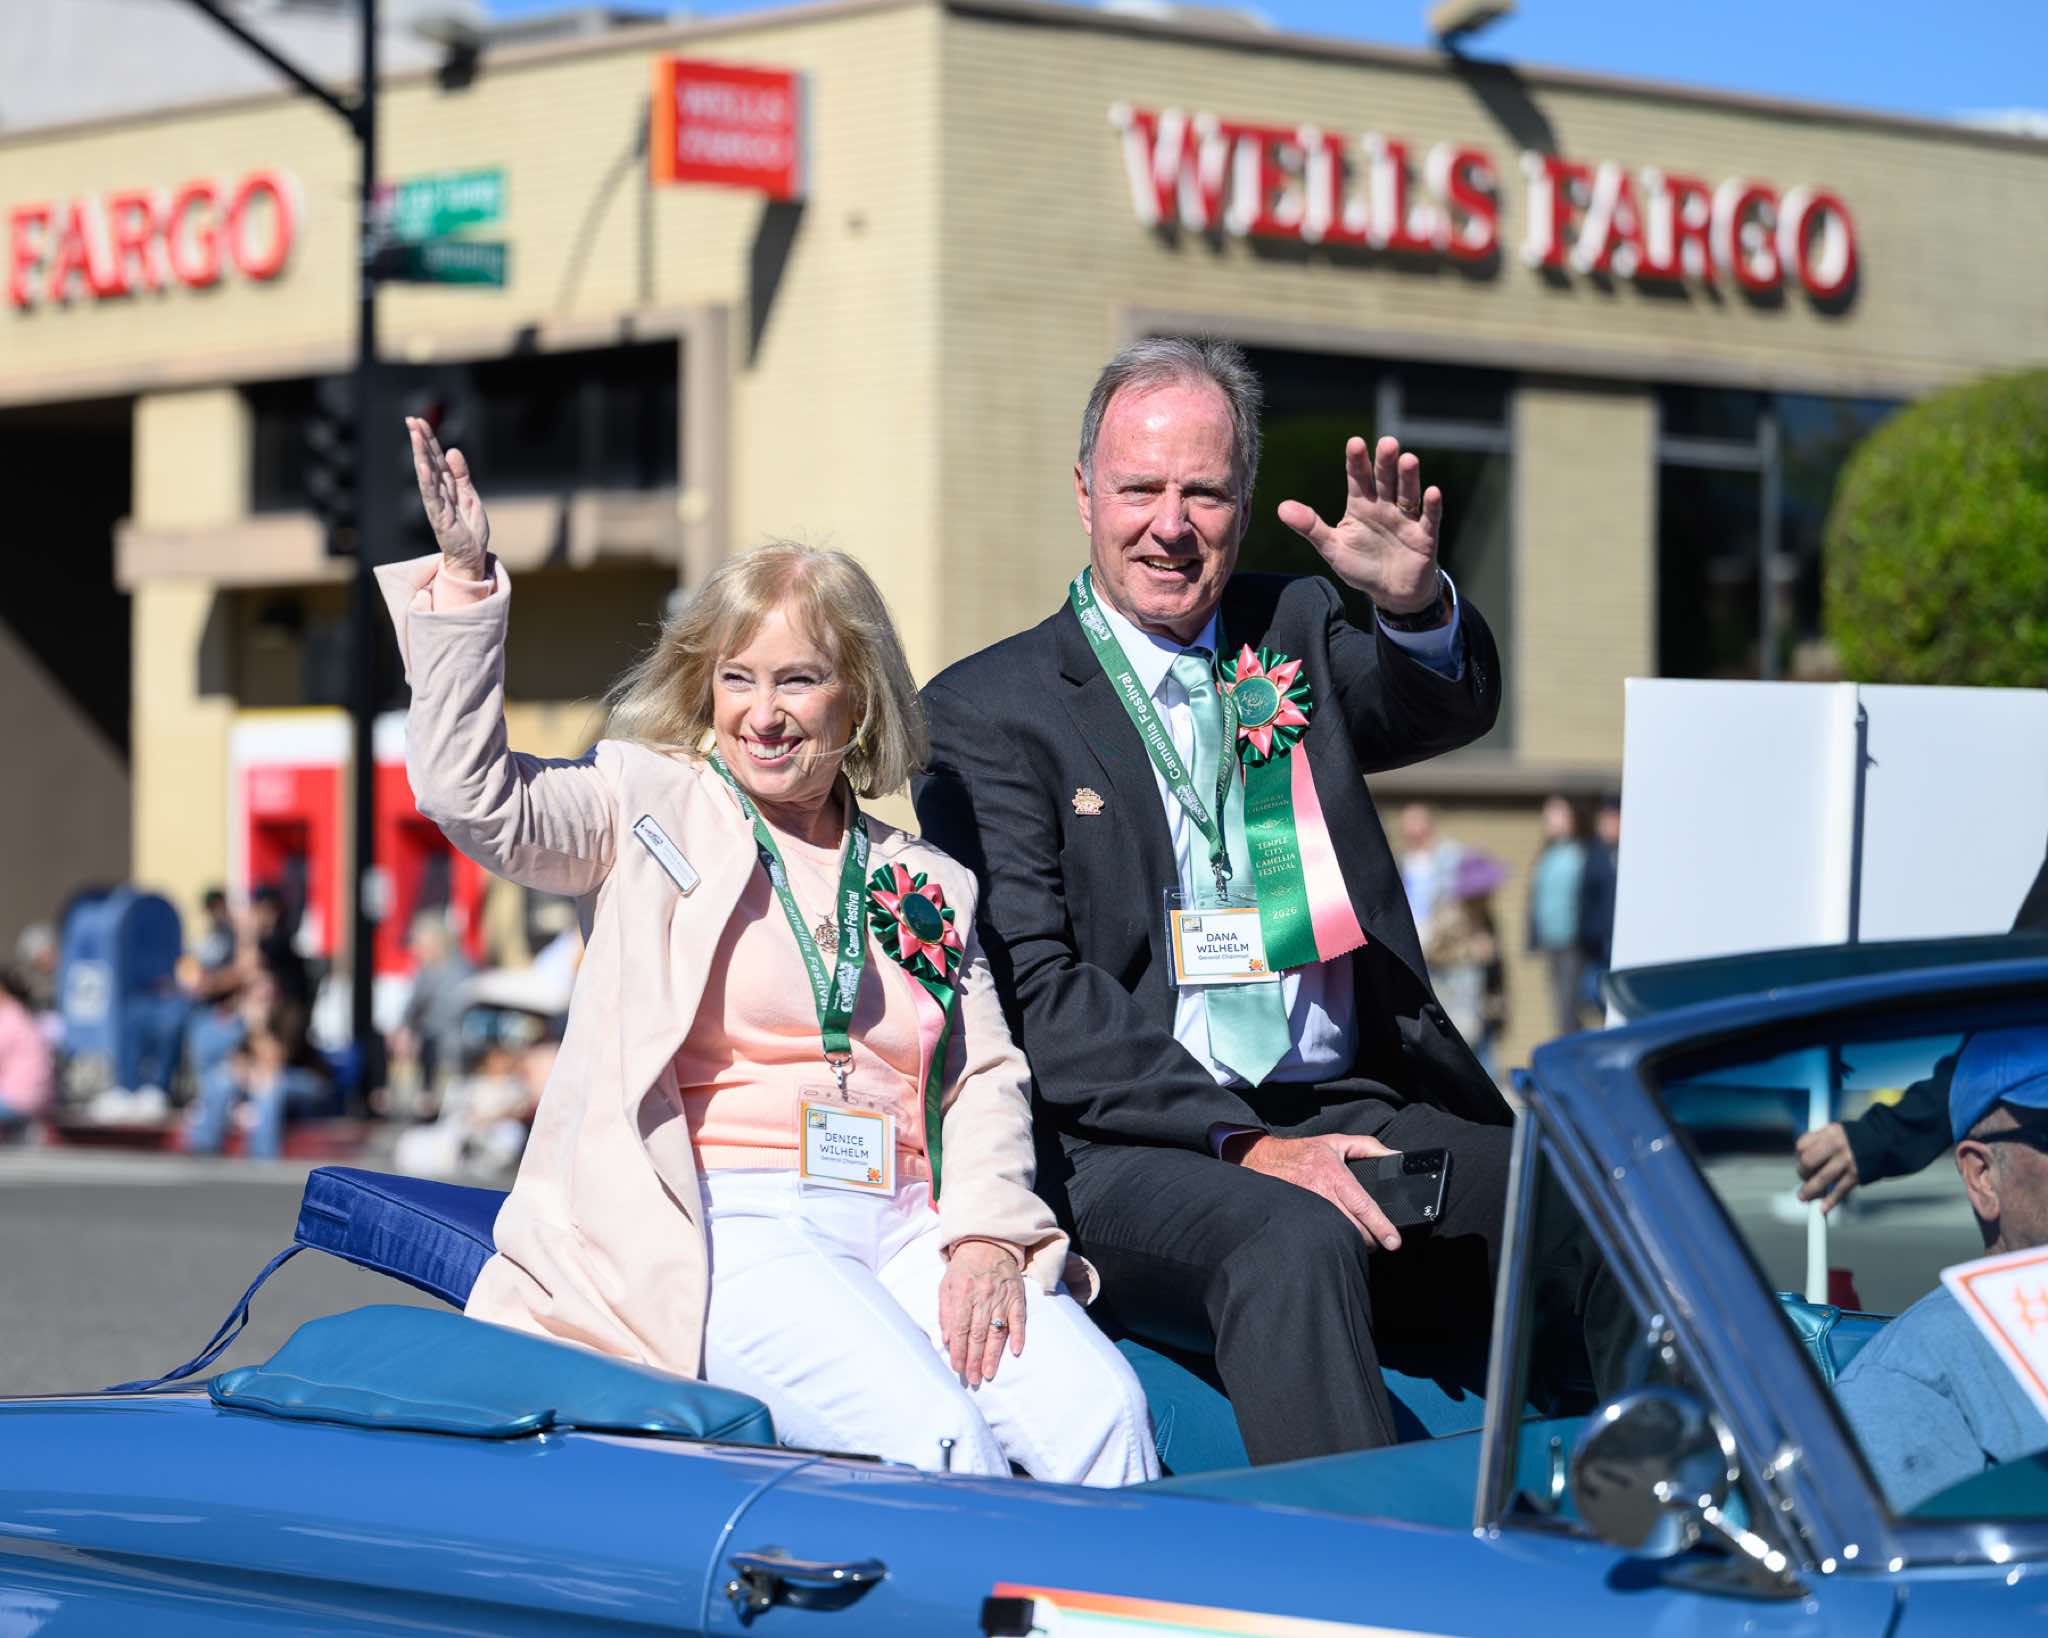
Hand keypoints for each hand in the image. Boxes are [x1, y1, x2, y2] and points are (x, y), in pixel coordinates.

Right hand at [407, 416, 490, 578]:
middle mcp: (438, 492)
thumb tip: (452, 450)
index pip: (436, 458)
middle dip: (420, 441)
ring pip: (427, 475)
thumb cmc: (469, 528)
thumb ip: (461, 474)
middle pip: (428, 462)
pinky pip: (432, 496)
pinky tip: (423, 466)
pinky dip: (427, 481)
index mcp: (446, 486)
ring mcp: (437, 504)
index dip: (429, 440)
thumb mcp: (469, 495)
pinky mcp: (439, 517)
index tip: (419, 421)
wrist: (472, 556)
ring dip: (421, 454)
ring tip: (416, 435)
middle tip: (411, 420)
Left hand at [938, 1239, 1027, 1386]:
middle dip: (974, 1359)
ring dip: (993, 1355)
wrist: (988, 1242)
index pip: (961, 1328)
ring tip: (988, 1373)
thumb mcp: (946, 1284)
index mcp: (963, 1293)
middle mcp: (983, 1297)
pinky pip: (1019, 1318)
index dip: (959, 1351)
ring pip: (997, 1331)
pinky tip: (1015, 1351)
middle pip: (978, 1334)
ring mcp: (1002, 1297)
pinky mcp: (1017, 1296)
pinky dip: (1018, 1335)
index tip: (957, 1368)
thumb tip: (947, 1339)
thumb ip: (945, 1312)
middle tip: (972, 1379)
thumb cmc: (964, 1267)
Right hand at [1225, 1132, 1403, 1250]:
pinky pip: (1323, 1236)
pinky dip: (1336, 1239)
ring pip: (1339, 1237)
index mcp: (1334, 1175)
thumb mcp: (1337, 1142)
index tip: (1394, 1241)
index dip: (1380, 1226)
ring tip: (1362, 1237)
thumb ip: (1369, 1146)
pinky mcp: (1300, 1219)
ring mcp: (1309, 1210)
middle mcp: (1321, 1194)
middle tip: (1380, 1238)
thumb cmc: (1303, 1152)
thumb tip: (1395, 1156)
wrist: (1264, 1159)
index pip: (1362, 1206)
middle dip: (1371, 1238)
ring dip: (1354, 1241)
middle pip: (1354, 1229)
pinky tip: (1340, 1235)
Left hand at [1276, 435, 1442, 614]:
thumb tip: (1281, 508)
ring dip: (1408, 478)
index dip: (1357, 462)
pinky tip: (1432, 491)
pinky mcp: (1424, 536)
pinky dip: (1432, 507)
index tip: (1355, 443)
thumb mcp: (1332, 547)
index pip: (1358, 479)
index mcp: (1361, 505)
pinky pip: (1429, 519)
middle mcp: (1384, 506)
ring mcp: (1406, 519)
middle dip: (1385, 463)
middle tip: (1387, 443)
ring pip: (1408, 494)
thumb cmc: (1361, 565)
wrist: (1391, 592)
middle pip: (1385, 480)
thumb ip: (1310, 527)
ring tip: (1408, 459)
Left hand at [1795, 1122, 1859, 1213]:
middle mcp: (1836, 1145)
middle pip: (1808, 1161)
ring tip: (1803, 1197)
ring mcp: (1847, 1160)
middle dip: (1802, 1173)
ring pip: (1822, 1178)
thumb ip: (1819, 1141)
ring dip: (1810, 1190)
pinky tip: (1823, 1208)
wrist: (1885, 1141)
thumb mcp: (1836, 1131)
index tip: (1801, 1163)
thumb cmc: (1856, 1138)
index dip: (1799, 1156)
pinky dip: (1831, 1200)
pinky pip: (1840, 1190)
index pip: (1802, 1145)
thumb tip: (1802, 1161)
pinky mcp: (1857, 1174)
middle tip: (1804, 1178)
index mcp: (1829, 1132)